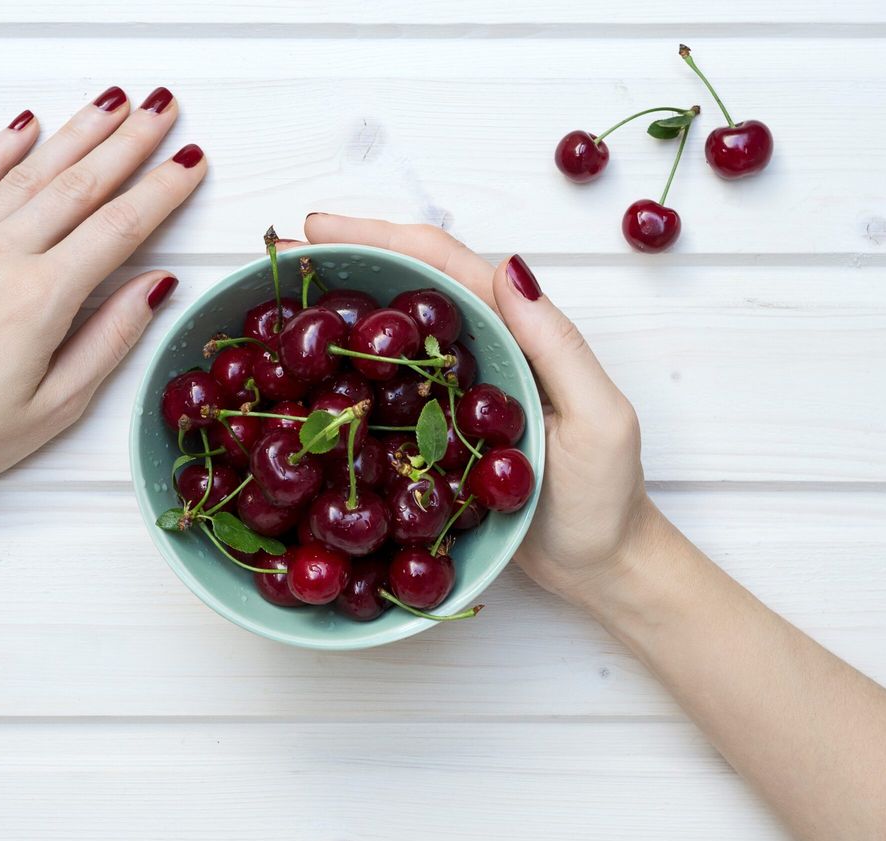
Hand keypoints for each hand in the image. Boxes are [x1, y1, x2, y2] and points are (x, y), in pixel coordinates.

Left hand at [0, 87, 203, 507]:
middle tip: (163, 108)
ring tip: (115, 104)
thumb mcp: (56, 406)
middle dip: (129, 143)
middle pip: (78, 185)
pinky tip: (27, 126)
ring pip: (28, 175)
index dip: (161, 191)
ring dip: (77, 134)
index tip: (191, 162)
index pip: (118, 229)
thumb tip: (157, 285)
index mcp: (38, 302)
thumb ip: (110, 340)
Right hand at [301, 214, 658, 603]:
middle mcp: (479, 352)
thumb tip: (510, 267)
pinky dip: (345, 376)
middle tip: (283, 256)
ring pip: (390, 339)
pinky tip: (305, 379)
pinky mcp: (435, 435)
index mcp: (516, 333)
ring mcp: (452, 393)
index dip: (380, 237)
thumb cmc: (606, 497)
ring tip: (278, 302)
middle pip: (406, 290)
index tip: (318, 227)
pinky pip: (385, 393)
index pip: (443, 267)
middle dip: (347, 263)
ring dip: (338, 315)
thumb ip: (557, 345)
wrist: (599, 566)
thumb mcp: (597, 418)